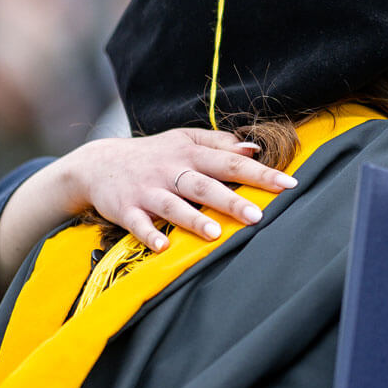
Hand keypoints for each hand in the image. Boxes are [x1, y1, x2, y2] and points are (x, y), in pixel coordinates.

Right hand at [0, 128, 296, 303]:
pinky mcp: (125, 208)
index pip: (231, 162)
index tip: (289, 184)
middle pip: (205, 184)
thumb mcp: (184, 140)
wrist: (98, 163)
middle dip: (232, 199)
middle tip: (259, 215)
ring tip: (215, 233)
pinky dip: (148, 235)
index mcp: (190, 152)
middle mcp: (171, 170)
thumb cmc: (154, 154)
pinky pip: (138, 223)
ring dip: (193, 218)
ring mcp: (147, 189)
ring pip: (173, 204)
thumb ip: (219, 143)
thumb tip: (254, 148)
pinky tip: (162, 247)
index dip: (261, 172)